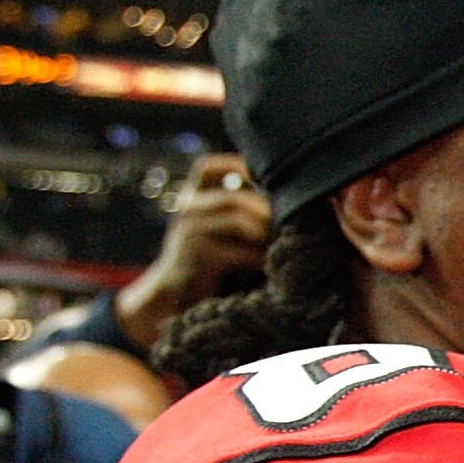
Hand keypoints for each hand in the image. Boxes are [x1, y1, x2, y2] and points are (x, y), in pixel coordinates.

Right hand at [118, 153, 268, 347]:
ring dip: (266, 232)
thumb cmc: (205, 263)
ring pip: (238, 219)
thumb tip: (284, 199)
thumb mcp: (215, 229)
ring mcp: (189, 231)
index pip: (207, 168)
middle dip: (265, 210)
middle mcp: (186, 209)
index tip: (263, 176)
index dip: (234, 165)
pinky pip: (240, 252)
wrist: (173, 297)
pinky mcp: (197, 255)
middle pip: (233, 197)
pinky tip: (271, 266)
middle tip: (290, 223)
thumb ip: (236, 211)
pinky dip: (261, 258)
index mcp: (190, 198)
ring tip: (281, 244)